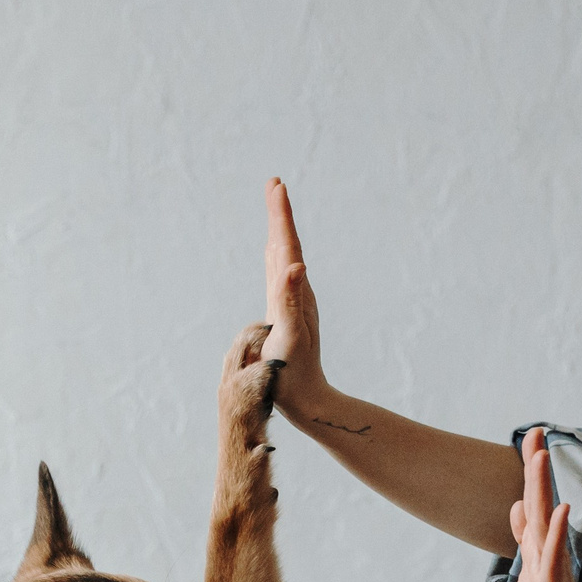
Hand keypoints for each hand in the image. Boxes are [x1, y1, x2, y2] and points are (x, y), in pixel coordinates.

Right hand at [260, 178, 329, 420]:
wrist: (307, 398)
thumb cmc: (295, 373)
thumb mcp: (292, 336)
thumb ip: (291, 301)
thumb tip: (296, 266)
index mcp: (294, 294)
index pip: (287, 246)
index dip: (281, 216)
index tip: (277, 186)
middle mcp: (295, 293)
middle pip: (286, 245)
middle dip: (279, 214)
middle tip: (275, 184)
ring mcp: (291, 302)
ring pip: (283, 257)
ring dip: (279, 230)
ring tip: (275, 207)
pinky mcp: (285, 313)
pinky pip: (278, 276)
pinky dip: (275, 257)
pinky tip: (274, 254)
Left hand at [508, 428, 581, 581]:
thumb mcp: (530, 568)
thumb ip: (525, 536)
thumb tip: (517, 506)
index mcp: (538, 545)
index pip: (533, 500)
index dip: (531, 471)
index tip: (532, 438)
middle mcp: (546, 550)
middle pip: (539, 501)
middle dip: (535, 467)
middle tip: (536, 432)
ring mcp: (550, 566)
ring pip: (544, 520)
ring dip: (542, 489)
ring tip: (541, 457)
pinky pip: (554, 555)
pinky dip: (556, 532)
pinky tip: (560, 510)